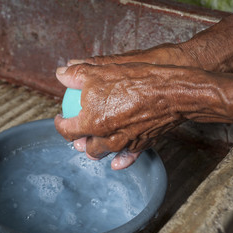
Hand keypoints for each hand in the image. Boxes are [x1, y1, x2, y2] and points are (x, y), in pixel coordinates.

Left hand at [55, 62, 213, 168]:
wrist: (173, 91)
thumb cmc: (137, 80)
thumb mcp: (101, 71)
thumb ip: (76, 74)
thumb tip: (61, 74)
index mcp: (91, 122)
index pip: (67, 130)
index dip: (59, 124)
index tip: (60, 117)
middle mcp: (107, 138)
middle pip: (85, 146)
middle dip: (78, 140)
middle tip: (78, 130)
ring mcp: (125, 144)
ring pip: (104, 153)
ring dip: (96, 148)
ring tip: (95, 141)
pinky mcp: (142, 145)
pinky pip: (128, 158)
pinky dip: (120, 160)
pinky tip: (115, 162)